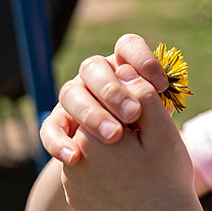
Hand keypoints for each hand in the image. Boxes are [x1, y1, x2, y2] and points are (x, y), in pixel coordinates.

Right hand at [40, 34, 167, 163]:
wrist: (128, 165)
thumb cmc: (148, 135)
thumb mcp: (158, 117)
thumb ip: (153, 101)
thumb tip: (151, 88)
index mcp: (123, 66)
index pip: (128, 45)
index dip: (143, 60)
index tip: (161, 86)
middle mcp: (96, 76)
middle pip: (94, 67)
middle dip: (114, 90)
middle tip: (133, 114)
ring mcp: (75, 96)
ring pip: (71, 94)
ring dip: (92, 114)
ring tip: (113, 136)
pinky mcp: (58, 122)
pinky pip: (50, 128)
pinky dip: (59, 142)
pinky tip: (74, 157)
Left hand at [60, 74, 196, 210]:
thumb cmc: (167, 176)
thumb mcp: (163, 129)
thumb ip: (143, 94)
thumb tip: (124, 70)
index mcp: (90, 138)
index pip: (100, 100)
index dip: (125, 102)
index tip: (145, 116)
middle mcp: (71, 160)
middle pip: (90, 121)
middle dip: (115, 122)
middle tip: (143, 138)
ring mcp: (70, 181)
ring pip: (86, 145)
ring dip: (106, 144)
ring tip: (136, 158)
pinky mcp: (75, 196)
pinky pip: (85, 170)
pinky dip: (103, 168)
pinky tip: (127, 176)